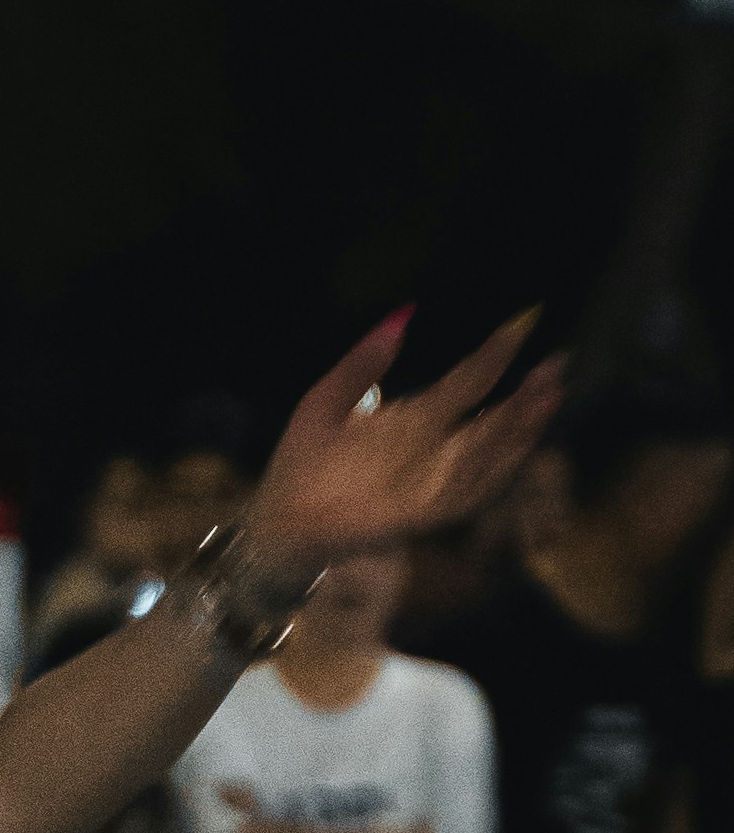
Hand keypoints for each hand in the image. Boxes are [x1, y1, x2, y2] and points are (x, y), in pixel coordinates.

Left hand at [241, 309, 559, 581]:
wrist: (276, 519)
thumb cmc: (300, 464)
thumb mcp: (327, 401)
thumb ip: (363, 363)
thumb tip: (403, 313)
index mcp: (413, 420)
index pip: (467, 382)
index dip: (496, 354)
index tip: (525, 320)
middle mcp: (431, 451)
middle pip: (490, 421)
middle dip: (525, 397)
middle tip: (557, 365)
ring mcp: (428, 483)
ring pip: (486, 456)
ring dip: (516, 432)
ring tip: (543, 400)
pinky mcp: (417, 515)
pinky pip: (462, 496)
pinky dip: (485, 476)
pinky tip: (507, 453)